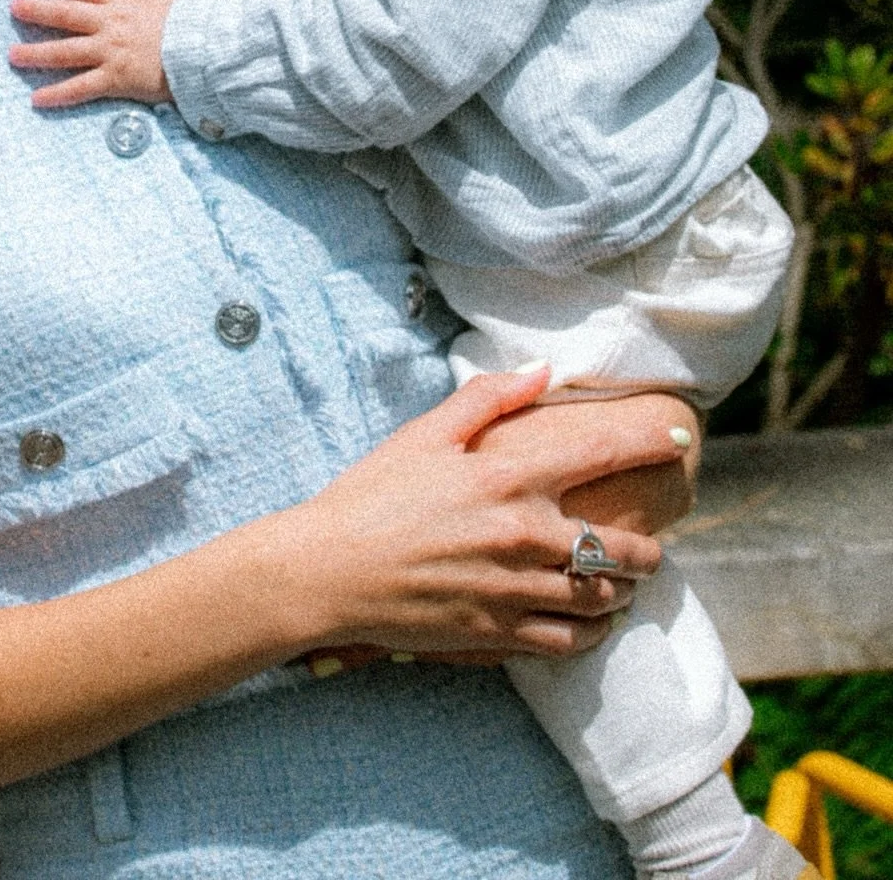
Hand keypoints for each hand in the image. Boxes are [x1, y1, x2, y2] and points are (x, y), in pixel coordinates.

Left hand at [8, 0, 174, 107]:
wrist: (205, 52)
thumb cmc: (187, 23)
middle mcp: (109, 23)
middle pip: (64, 14)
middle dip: (36, 10)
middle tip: (13, 8)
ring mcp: (110, 51)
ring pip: (64, 51)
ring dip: (35, 54)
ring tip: (12, 56)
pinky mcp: (115, 79)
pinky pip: (80, 87)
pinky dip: (57, 94)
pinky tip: (37, 99)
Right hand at [274, 367, 670, 663]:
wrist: (330, 570)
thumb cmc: (373, 495)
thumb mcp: (426, 433)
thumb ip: (490, 398)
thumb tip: (543, 370)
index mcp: (509, 478)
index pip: (603, 454)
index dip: (652, 442)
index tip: (681, 436)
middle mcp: (525, 536)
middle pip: (621, 547)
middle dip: (647, 549)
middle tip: (649, 547)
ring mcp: (516, 591)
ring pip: (603, 598)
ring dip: (623, 590)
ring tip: (624, 584)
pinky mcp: (500, 634)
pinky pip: (573, 641)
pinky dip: (593, 632)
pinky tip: (590, 621)